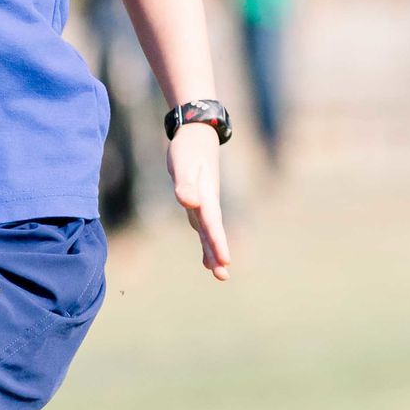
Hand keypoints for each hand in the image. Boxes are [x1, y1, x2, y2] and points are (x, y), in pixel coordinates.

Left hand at [168, 124, 230, 279]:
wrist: (196, 133)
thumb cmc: (188, 148)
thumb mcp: (183, 164)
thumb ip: (185, 183)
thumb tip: (190, 203)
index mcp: (206, 196)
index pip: (212, 224)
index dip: (218, 243)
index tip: (225, 261)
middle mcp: (207, 202)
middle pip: (213, 233)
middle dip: (218, 254)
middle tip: (223, 276)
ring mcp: (203, 202)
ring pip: (209, 232)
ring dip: (213, 251)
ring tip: (217, 272)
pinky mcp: (197, 200)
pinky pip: (202, 226)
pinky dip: (205, 240)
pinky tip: (205, 254)